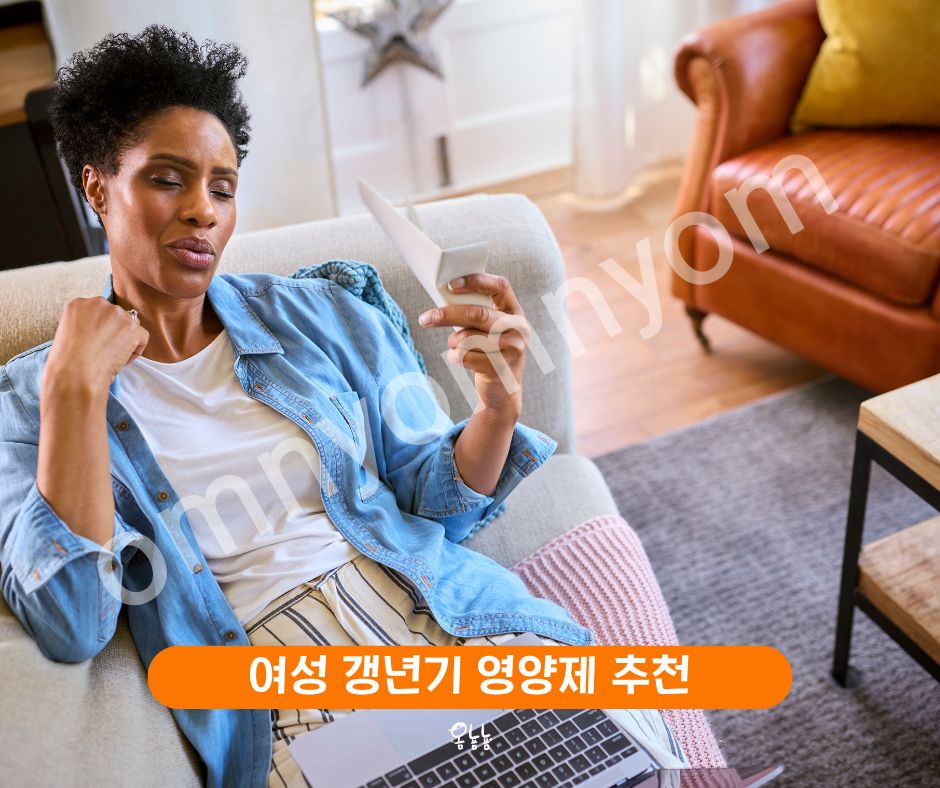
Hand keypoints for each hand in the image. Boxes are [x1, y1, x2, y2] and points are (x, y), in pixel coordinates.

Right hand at [44, 297, 149, 393]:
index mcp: (80, 304)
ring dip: (126, 339)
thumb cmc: (67, 360)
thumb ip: (84, 324)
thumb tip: (99, 329)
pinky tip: (120, 360)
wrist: (75, 373)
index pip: (99, 311)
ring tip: (111, 355)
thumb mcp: (67, 332)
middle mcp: (99, 304)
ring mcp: (118, 314)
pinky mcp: (133, 328)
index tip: (96, 341)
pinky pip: (142, 337)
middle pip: (116, 316)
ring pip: (130, 325)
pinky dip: (135, 350)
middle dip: (114, 331)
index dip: (100, 328)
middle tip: (106, 349)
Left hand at [418, 274, 530, 419]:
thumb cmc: (489, 352)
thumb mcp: (490, 329)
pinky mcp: (500, 367)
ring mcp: (512, 349)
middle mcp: (518, 328)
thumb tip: (444, 295)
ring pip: (467, 338)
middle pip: (477, 314)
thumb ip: (477, 311)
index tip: (452, 284)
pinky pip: (465, 356)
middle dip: (447, 315)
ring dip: (454, 343)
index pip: (500, 286)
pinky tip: (463, 361)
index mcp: (515, 312)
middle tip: (426, 318)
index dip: (477, 281)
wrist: (503, 392)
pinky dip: (455, 357)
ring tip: (459, 348)